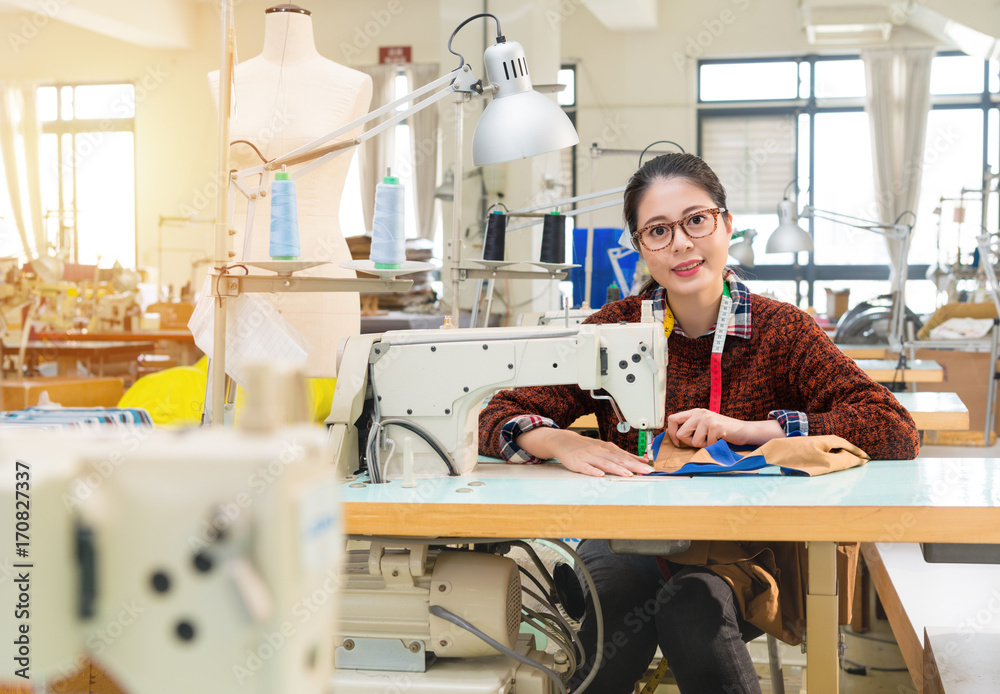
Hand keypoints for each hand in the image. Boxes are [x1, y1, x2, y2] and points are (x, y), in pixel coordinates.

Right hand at [516, 428, 653, 476]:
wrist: (564, 441)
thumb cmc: (587, 447)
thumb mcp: (607, 448)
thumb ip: (624, 455)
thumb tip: (643, 460)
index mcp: (608, 448)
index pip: (626, 456)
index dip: (638, 462)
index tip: (650, 468)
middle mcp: (600, 451)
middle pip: (619, 459)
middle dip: (633, 466)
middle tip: (646, 471)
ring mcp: (589, 457)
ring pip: (605, 463)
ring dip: (616, 468)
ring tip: (628, 474)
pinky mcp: (578, 463)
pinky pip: (586, 468)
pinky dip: (593, 471)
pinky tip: (600, 475)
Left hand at [667, 409, 747, 447]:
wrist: (743, 431)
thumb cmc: (722, 432)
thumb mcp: (704, 426)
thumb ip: (690, 428)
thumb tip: (674, 437)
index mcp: (694, 412)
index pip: (672, 419)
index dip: (671, 433)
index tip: (677, 442)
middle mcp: (700, 413)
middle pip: (680, 434)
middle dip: (690, 442)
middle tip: (703, 440)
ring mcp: (708, 419)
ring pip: (693, 441)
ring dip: (703, 445)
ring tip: (713, 439)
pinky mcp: (715, 426)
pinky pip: (706, 444)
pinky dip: (712, 446)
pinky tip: (720, 439)